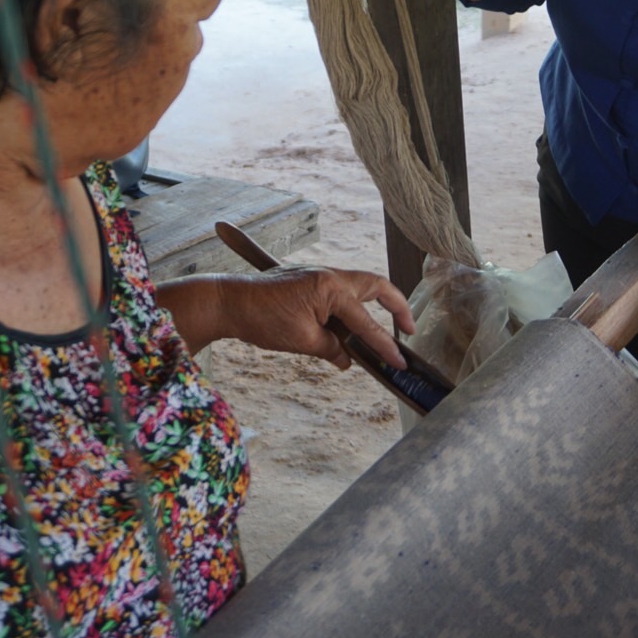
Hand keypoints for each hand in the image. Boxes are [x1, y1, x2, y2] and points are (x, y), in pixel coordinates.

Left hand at [213, 266, 414, 371]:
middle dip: (396, 306)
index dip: (385, 344)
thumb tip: (349, 360)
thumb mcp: (302, 341)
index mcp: (331, 288)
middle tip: (408, 329)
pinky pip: (341, 292)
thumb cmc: (262, 318)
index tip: (399, 361)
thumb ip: (332, 349)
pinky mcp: (309, 282)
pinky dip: (351, 309)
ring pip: (359, 286)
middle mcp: (330, 276)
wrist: (229, 302)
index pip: (366, 321)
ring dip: (374, 306)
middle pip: (376, 286)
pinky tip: (348, 330)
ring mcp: (319, 276)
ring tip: (381, 332)